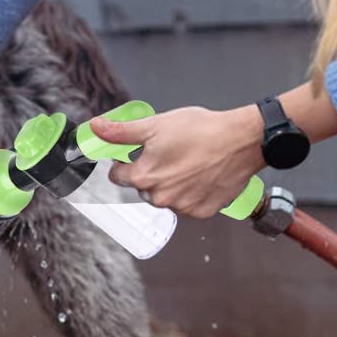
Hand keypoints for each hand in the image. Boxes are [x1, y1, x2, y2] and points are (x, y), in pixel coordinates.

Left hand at [94, 105, 263, 217]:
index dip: (126, 161)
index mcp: (144, 176)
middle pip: (143, 187)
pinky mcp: (202, 212)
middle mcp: (160, 197)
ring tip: (189, 162)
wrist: (241, 141)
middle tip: (171, 153)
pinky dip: (192, 192)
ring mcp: (182, 208)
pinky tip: (203, 175)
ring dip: (172, 183)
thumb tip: (95, 128)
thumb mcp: (156, 125)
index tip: (138, 152)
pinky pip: (189, 204)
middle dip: (152, 172)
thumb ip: (121, 132)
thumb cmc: (201, 130)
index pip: (118, 175)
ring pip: (166, 196)